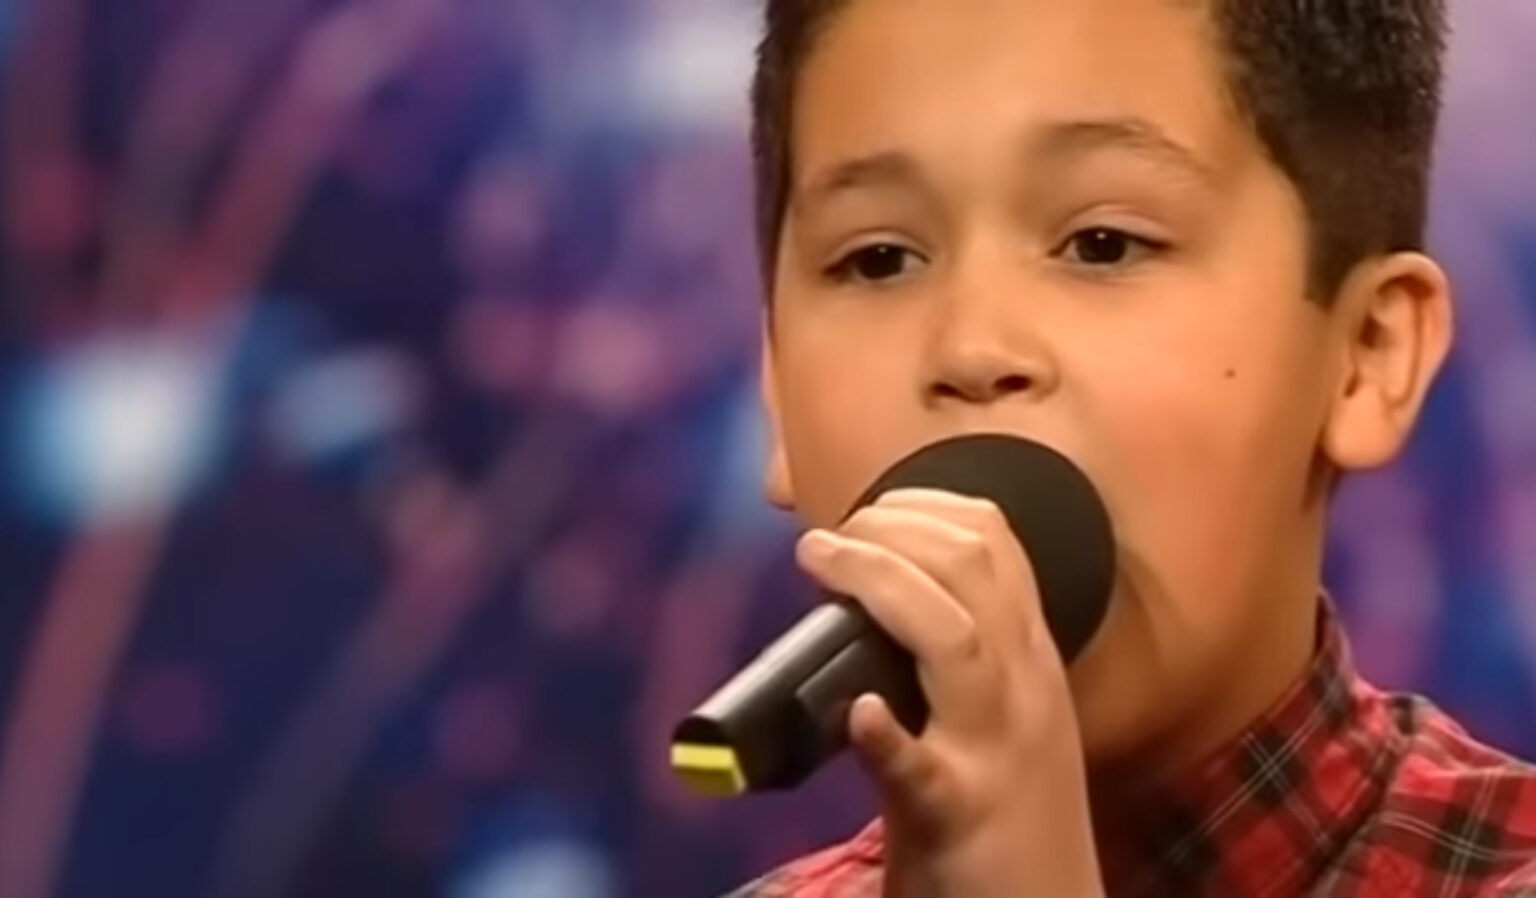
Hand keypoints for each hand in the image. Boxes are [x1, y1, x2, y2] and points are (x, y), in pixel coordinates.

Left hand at [796, 488, 1104, 897]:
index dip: (930, 504)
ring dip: (879, 582)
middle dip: (894, 527)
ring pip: (954, 640)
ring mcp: (997, 753)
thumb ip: (961, 659)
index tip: (873, 504)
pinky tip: (857, 714)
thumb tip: (877, 600)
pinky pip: (923, 771)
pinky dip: (887, 737)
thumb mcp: (1001, 717)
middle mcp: (1026, 693)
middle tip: (830, 535)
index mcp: (1032, 663)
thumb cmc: (1007, 819)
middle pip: (972, 570)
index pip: (998, 545)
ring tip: (820, 558)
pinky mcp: (958, 817)